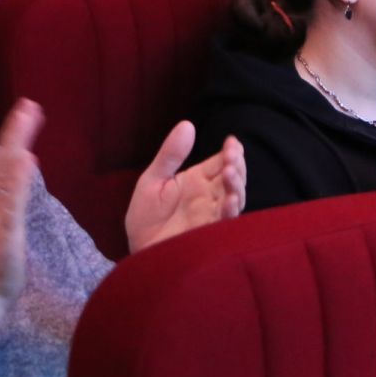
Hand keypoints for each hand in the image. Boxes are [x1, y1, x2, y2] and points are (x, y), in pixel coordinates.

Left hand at [125, 122, 245, 251]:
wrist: (138, 252)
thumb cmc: (145, 218)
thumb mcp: (153, 180)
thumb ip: (171, 155)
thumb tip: (187, 124)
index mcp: (198, 180)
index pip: (221, 161)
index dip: (231, 151)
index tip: (232, 142)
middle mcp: (210, 195)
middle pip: (233, 176)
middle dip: (236, 164)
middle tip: (232, 156)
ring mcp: (212, 213)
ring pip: (235, 195)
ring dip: (237, 184)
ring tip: (230, 172)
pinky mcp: (210, 231)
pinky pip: (226, 219)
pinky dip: (231, 209)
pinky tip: (230, 200)